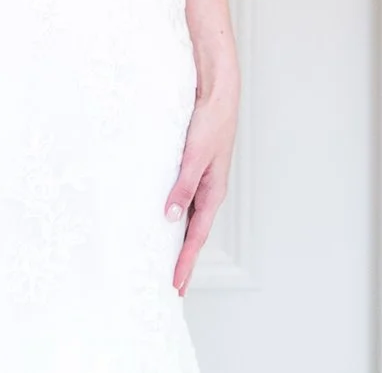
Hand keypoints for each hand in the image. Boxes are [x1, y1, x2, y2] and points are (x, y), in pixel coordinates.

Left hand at [165, 87, 236, 292]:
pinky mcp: (193, 171)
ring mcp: (202, 182)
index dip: (185, 261)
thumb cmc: (210, 123)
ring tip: (167, 262)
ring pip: (189, 220)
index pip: (196, 236)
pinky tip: (165, 222)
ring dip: (179, 241)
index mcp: (212, 193)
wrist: (217, 95)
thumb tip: (170, 217)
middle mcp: (208, 192)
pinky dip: (176, 218)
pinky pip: (184, 201)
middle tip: (173, 286)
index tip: (176, 283)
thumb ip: (182, 186)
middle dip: (184, 260)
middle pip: (194, 234)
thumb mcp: (194, 157)